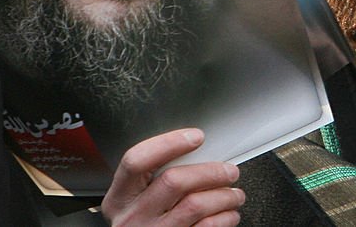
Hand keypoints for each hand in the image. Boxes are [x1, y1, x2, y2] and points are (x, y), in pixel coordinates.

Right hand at [102, 129, 244, 226]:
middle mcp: (133, 217)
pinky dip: (224, 218)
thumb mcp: (134, 200)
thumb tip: (197, 152)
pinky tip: (228, 214)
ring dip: (223, 196)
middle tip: (229, 170)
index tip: (195, 137)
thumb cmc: (142, 224)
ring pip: (195, 205)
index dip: (168, 143)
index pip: (136, 160)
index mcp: (120, 197)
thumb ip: (154, 178)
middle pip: (173, 181)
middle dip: (209, 171)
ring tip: (235, 194)